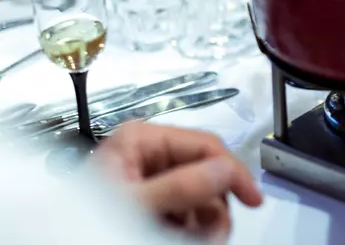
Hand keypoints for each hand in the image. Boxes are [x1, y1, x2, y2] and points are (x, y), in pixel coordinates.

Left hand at [95, 123, 261, 242]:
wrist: (62, 241)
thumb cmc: (82, 222)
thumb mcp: (137, 204)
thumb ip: (181, 186)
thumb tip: (225, 169)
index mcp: (143, 139)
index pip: (206, 144)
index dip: (233, 170)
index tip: (252, 199)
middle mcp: (151, 153)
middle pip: (209, 170)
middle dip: (216, 204)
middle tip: (214, 235)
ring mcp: (154, 176)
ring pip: (204, 194)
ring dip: (207, 222)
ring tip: (195, 241)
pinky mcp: (156, 199)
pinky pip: (191, 210)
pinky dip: (194, 228)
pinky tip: (183, 238)